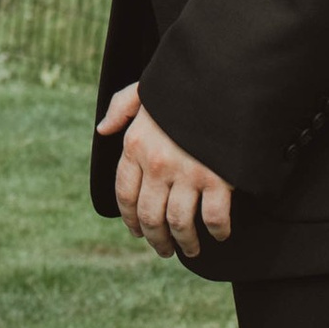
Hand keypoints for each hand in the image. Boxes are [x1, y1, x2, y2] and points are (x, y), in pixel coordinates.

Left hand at [100, 81, 233, 261]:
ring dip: (184, 243)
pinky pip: (213, 217)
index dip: (130, 219)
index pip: (124, 194)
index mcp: (135, 145)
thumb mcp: (145, 89)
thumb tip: (102, 130)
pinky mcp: (218, 178)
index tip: (137, 231)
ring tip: (189, 250)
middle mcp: (157, 164)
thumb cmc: (184, 85)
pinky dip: (217, 231)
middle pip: (150, 216)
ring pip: (178, 223)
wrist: (225, 77)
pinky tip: (219, 234)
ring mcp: (188, 173)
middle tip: (164, 249)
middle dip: (156, 239)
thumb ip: (120, 107)